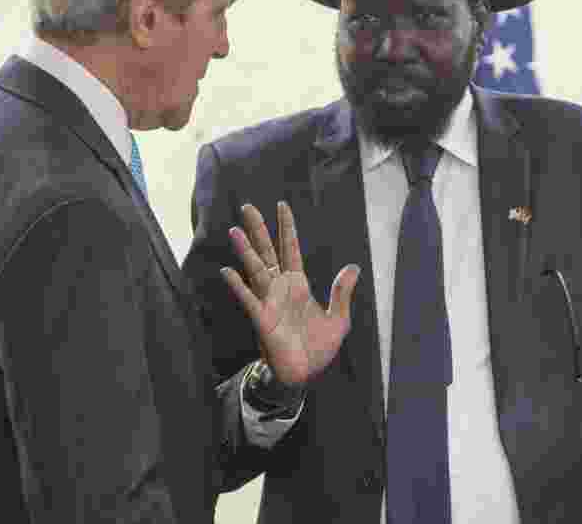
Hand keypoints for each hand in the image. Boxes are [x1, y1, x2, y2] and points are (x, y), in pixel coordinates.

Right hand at [220, 201, 360, 386]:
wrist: (304, 374)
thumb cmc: (318, 348)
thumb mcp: (339, 319)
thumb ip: (342, 293)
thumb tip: (354, 266)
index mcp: (298, 284)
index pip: (291, 249)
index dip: (287, 228)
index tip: (281, 206)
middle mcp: (280, 288)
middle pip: (267, 252)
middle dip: (259, 230)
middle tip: (248, 206)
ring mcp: (269, 301)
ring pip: (255, 270)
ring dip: (245, 251)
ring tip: (234, 230)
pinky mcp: (262, 319)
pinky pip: (249, 299)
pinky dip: (238, 286)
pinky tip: (228, 271)